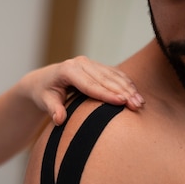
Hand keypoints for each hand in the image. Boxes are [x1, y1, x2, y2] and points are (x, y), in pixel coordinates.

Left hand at [22, 56, 144, 124]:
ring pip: (113, 76)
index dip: (106, 94)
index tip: (121, 102)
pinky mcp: (97, 66)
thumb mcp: (45, 101)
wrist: (44, 81)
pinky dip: (127, 84)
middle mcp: (81, 63)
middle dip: (123, 92)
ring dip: (129, 89)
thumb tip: (59, 120)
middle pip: (106, 79)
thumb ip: (53, 109)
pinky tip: (137, 94)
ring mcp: (90, 63)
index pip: (90, 84)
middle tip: (137, 105)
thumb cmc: (44, 93)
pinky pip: (115, 74)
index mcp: (68, 70)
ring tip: (140, 103)